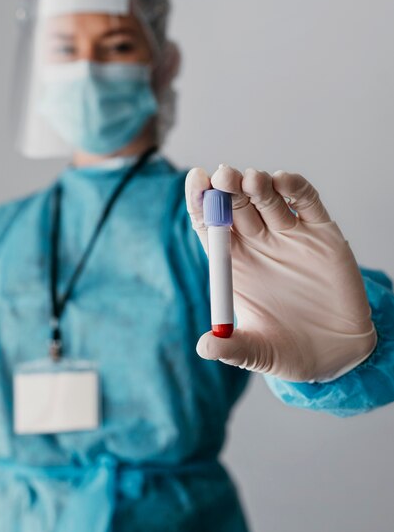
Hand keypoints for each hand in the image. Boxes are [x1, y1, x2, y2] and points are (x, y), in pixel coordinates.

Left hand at [185, 165, 376, 381]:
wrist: (337, 355)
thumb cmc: (288, 352)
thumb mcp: (257, 353)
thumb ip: (232, 349)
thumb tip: (204, 348)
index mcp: (234, 265)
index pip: (210, 226)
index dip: (201, 202)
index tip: (196, 179)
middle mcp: (258, 244)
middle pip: (235, 206)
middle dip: (227, 189)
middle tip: (222, 176)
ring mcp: (290, 236)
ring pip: (267, 199)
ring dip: (257, 184)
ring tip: (251, 180)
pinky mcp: (321, 234)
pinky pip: (306, 203)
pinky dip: (295, 188)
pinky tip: (283, 182)